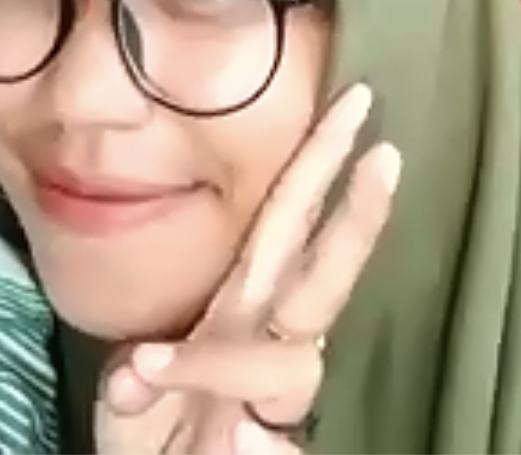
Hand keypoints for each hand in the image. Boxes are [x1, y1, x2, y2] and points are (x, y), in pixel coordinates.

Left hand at [93, 84, 400, 454]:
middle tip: (385, 159)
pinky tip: (233, 443)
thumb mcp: (134, 390)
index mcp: (241, 310)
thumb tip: (137, 369)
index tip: (358, 100)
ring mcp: (272, 405)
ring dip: (224, 362)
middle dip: (354, 222)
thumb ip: (140, 374)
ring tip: (150, 367)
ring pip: (291, 366)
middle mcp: (269, 348)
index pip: (288, 223)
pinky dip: (263, 449)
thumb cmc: (159, 432)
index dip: (320, 163)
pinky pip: (281, 451)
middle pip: (322, 281)